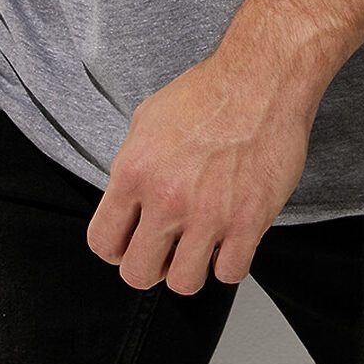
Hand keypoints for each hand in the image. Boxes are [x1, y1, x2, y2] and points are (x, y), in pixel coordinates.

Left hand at [85, 52, 312, 294]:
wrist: (259, 80)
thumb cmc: (207, 93)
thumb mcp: (147, 119)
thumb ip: (132, 165)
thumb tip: (128, 199)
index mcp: (134, 171)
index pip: (104, 241)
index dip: (116, 249)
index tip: (129, 244)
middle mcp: (166, 198)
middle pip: (138, 274)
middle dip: (150, 266)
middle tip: (165, 250)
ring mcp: (208, 214)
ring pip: (184, 283)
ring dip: (189, 268)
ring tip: (198, 245)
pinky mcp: (248, 222)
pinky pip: (230, 273)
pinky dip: (229, 263)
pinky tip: (230, 239)